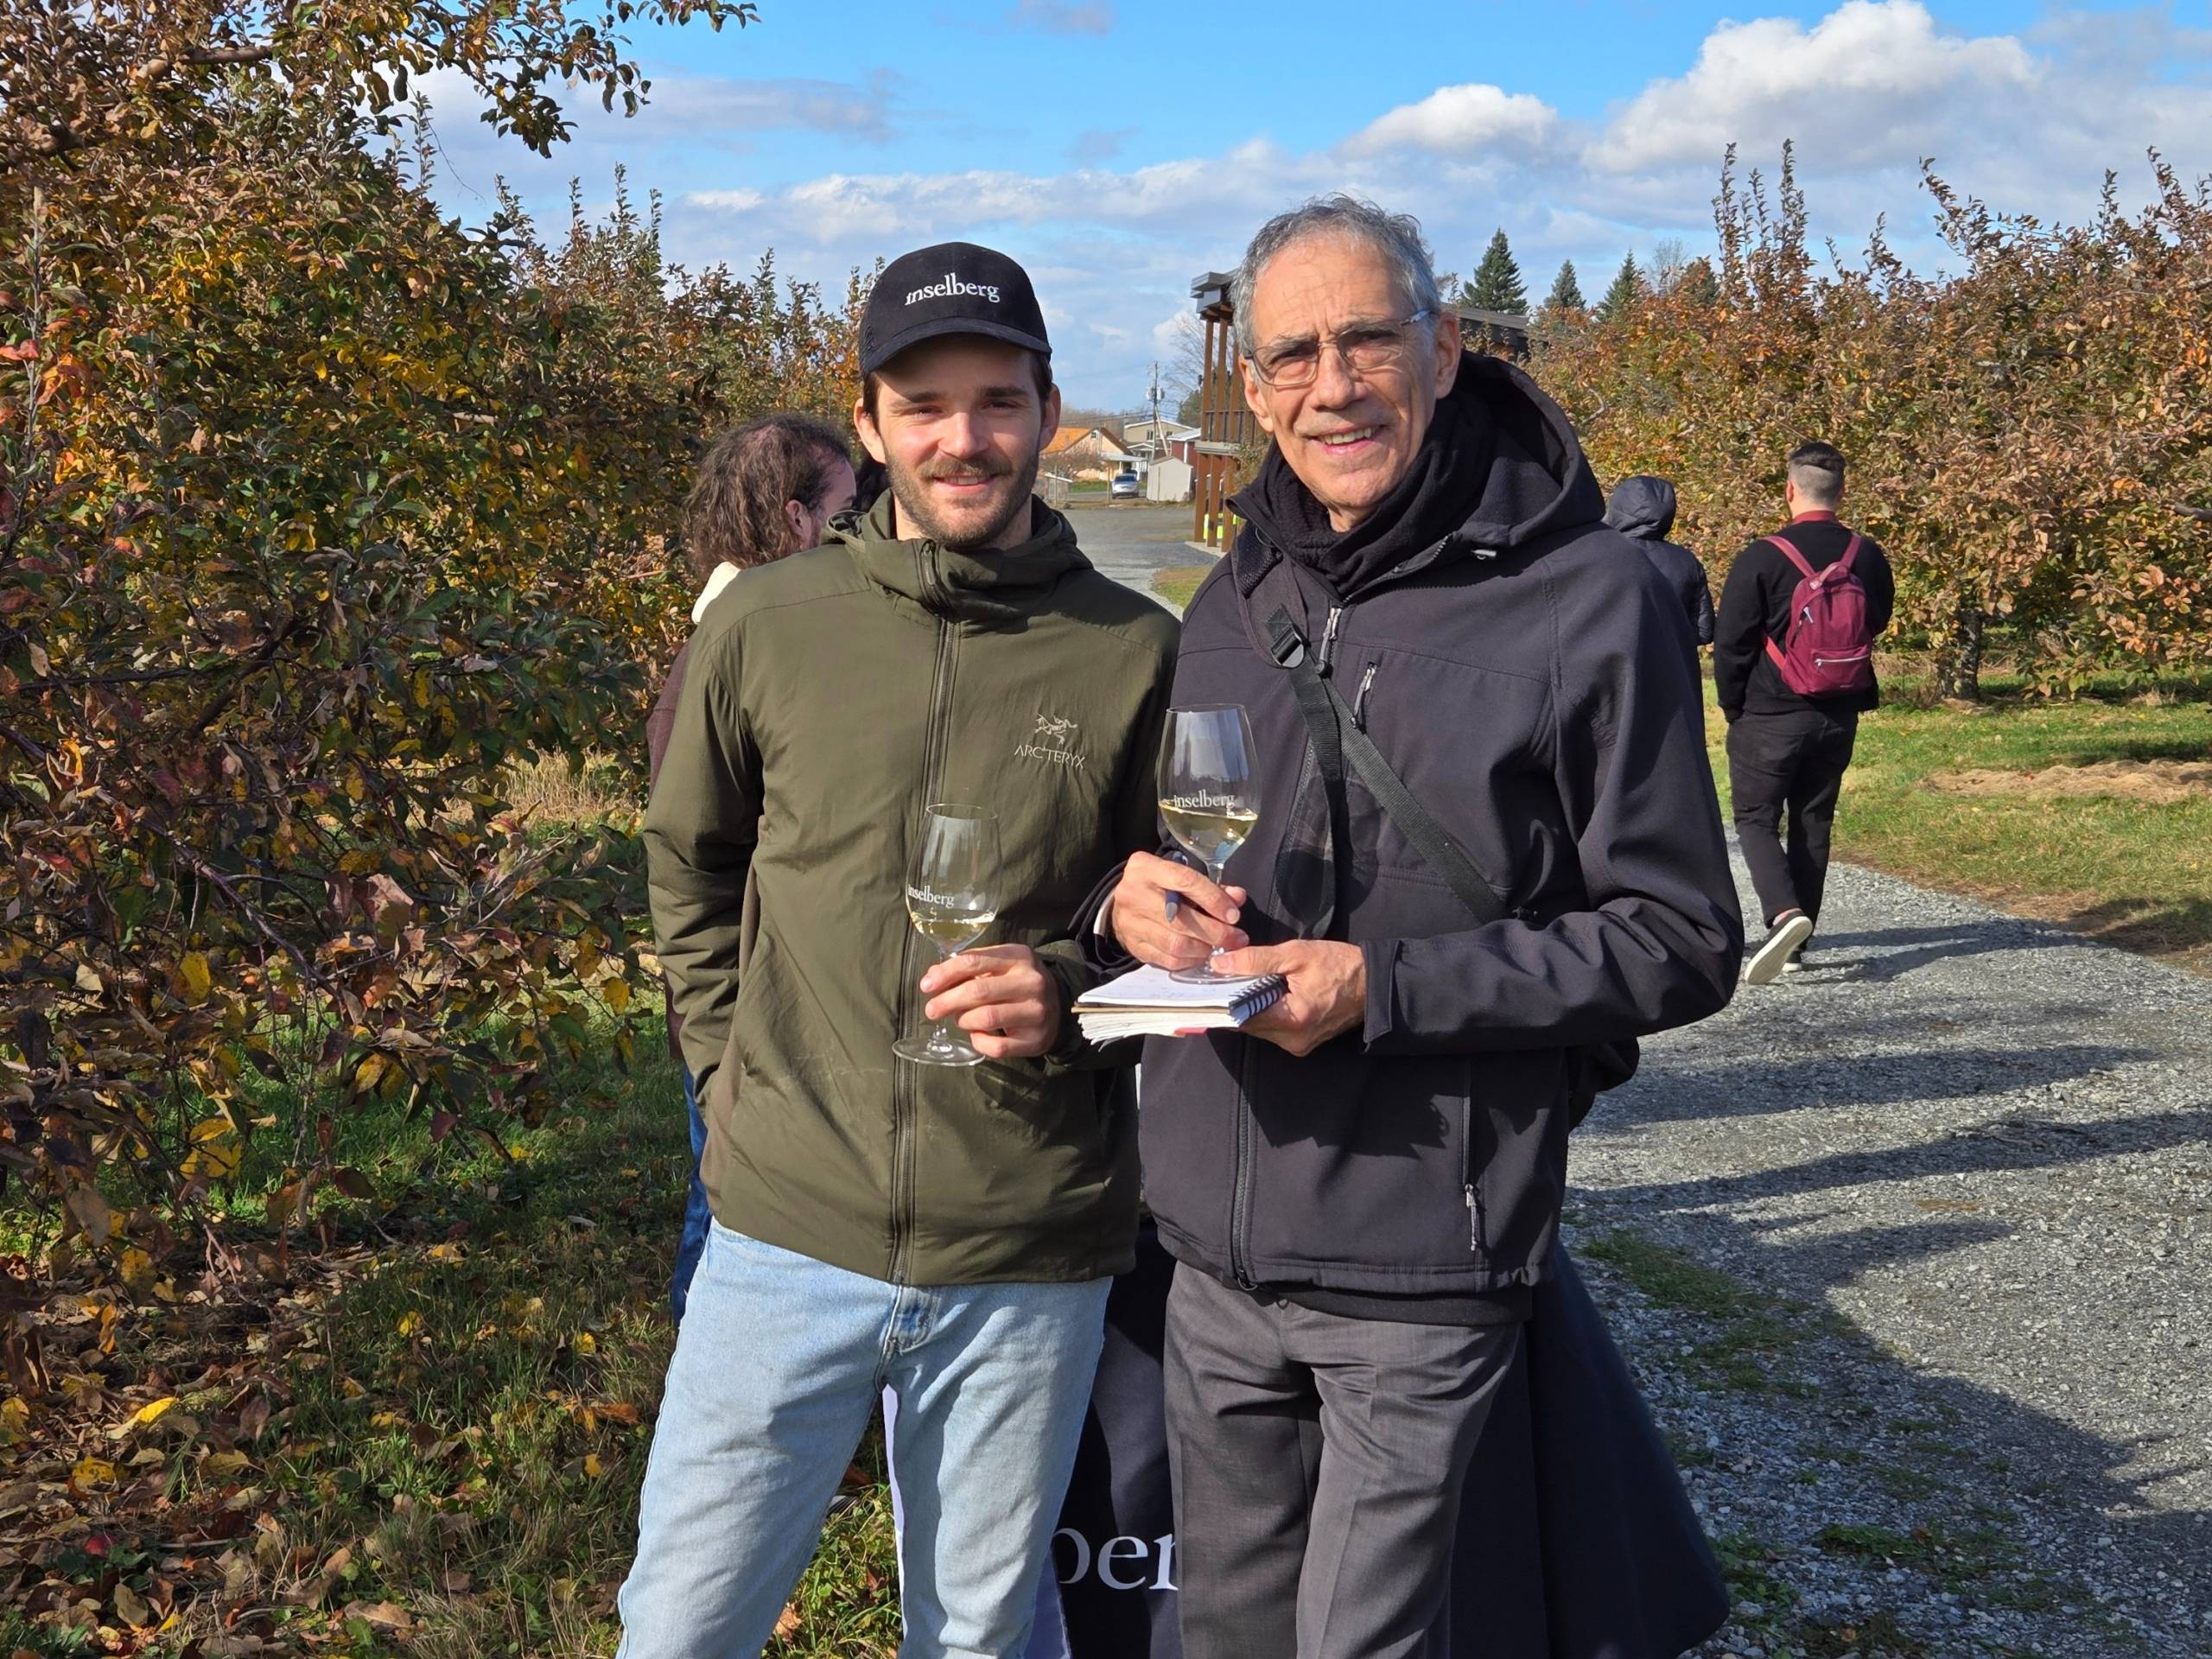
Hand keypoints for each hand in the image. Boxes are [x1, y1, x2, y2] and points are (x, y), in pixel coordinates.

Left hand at [920, 945, 1061, 1060]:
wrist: (1059, 1007)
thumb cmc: (1019, 983)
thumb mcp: (1000, 965)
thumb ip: (969, 968)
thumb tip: (932, 977)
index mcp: (1019, 957)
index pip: (974, 961)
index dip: (945, 973)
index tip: (927, 985)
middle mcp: (1031, 982)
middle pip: (978, 990)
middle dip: (947, 1001)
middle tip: (931, 1010)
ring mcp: (1035, 1012)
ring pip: (985, 1018)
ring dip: (963, 1020)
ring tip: (959, 1020)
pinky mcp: (1035, 1040)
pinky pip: (996, 1046)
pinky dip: (978, 1041)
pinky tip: (977, 1035)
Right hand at [1108, 850, 1248, 972]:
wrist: (1123, 902)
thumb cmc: (1158, 886)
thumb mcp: (1179, 876)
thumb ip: (1209, 886)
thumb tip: (1237, 898)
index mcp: (1146, 868)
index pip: (1185, 882)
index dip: (1214, 900)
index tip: (1234, 916)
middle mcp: (1134, 894)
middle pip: (1181, 919)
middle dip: (1215, 932)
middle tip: (1237, 938)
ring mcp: (1130, 923)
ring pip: (1175, 943)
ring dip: (1204, 949)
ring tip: (1220, 947)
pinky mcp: (1133, 945)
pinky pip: (1167, 959)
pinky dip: (1190, 960)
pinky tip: (1202, 955)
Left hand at [1212, 940, 1365, 1056]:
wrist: (1373, 984)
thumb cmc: (1339, 965)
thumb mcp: (1296, 954)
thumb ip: (1255, 960)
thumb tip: (1221, 964)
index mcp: (1293, 1019)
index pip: (1241, 1016)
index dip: (1225, 998)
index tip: (1218, 981)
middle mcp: (1293, 1040)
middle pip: (1248, 1024)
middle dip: (1239, 1001)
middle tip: (1238, 977)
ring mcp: (1299, 1046)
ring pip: (1259, 1029)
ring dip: (1254, 1008)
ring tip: (1258, 983)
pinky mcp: (1303, 1044)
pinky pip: (1274, 1031)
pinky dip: (1268, 1014)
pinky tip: (1273, 995)